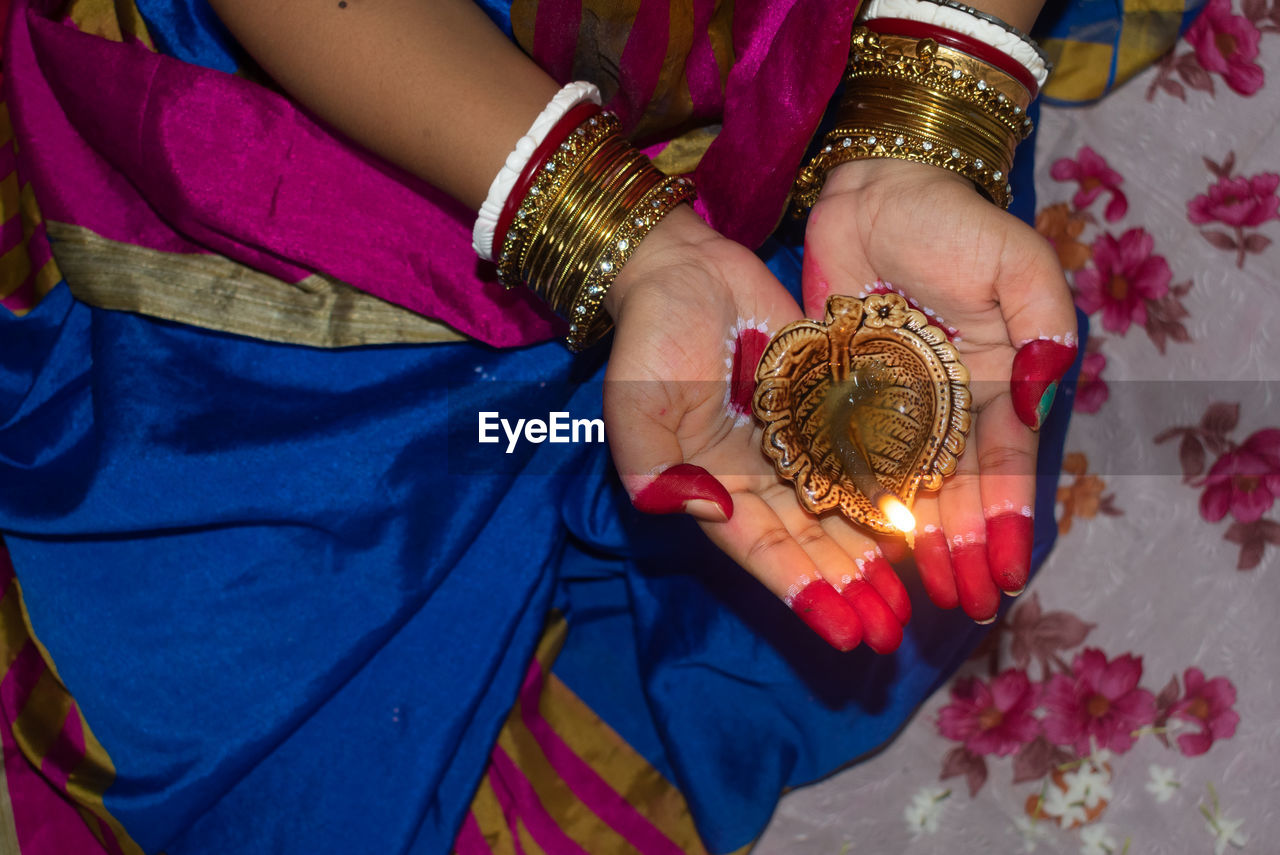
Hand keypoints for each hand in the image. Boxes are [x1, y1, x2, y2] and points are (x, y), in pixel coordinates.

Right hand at [603, 206, 910, 652]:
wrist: (683, 268)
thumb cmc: (650, 336)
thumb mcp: (637, 402)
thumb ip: (654, 464)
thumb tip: (702, 509)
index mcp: (713, 486)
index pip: (763, 551)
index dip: (804, 593)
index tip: (847, 634)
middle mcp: (758, 477)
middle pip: (811, 542)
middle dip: (850, 587)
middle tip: (893, 632)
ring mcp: (794, 443)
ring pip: (842, 509)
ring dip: (873, 554)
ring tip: (913, 596)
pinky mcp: (824, 407)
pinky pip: (860, 455)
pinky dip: (887, 488)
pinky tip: (923, 520)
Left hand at [802, 159, 1076, 621]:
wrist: (874, 190)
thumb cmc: (954, 222)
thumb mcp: (1020, 263)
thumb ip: (1044, 324)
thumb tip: (1044, 398)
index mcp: (996, 387)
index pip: (1004, 468)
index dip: (1006, 522)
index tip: (1007, 575)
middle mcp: (945, 410)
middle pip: (954, 495)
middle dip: (961, 552)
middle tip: (960, 609)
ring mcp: (891, 409)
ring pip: (902, 491)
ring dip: (911, 545)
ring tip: (914, 597)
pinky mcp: (837, 398)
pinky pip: (845, 460)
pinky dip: (853, 503)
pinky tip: (857, 546)